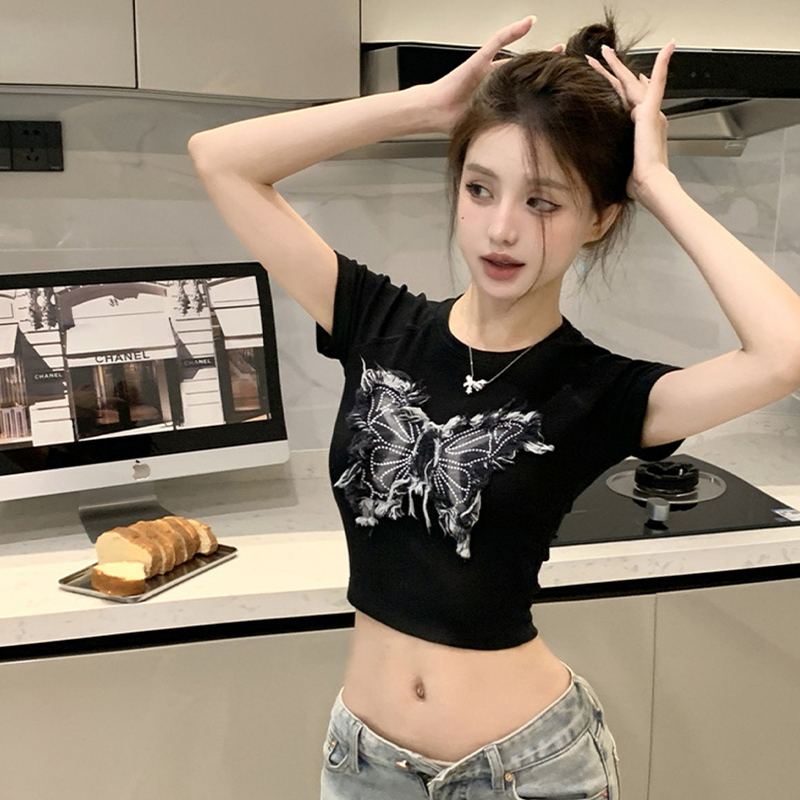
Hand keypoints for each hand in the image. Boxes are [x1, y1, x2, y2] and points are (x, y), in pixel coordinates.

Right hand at [422, 16, 565, 133]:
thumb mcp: (483, 128)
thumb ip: (500, 131)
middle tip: (566, 67)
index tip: (558, 89)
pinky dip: (512, 32)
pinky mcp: (478, 60)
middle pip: (524, 71)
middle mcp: (493, 79)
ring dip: (537, 52)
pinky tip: (528, 23)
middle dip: (544, 69)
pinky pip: (497, 42)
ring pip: (516, 56)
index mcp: (496, 96)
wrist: (434, 113)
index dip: (539, 88)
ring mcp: (487, 68)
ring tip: (557, 48)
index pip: (522, 89)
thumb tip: (517, 149)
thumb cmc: (452, 121)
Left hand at [585, 40, 675, 203]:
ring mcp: (650, 111)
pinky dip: (663, 63)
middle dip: (613, 71)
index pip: (628, 102)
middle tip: (601, 56)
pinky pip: (659, 81)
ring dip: (617, 65)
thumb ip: (614, 156)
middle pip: (626, 87)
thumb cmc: (635, 181)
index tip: (614, 77)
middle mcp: (647, 116)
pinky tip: (669, 46)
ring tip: (603, 51)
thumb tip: (602, 162)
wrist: (649, 183)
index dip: (621, 88)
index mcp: (639, 128)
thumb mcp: (619, 163)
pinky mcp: (652, 111)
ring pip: (630, 81)